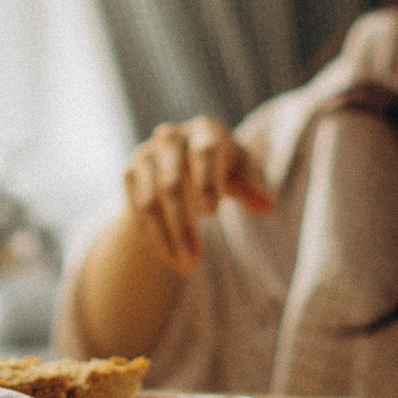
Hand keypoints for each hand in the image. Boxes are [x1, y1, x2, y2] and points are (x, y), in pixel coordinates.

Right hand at [122, 117, 275, 273]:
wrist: (187, 159)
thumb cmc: (225, 167)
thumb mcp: (245, 174)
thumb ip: (255, 188)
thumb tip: (266, 205)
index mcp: (206, 131)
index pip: (205, 154)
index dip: (207, 181)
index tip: (212, 213)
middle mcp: (171, 137)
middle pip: (171, 184)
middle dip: (182, 225)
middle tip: (195, 260)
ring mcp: (147, 154)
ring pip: (151, 202)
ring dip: (167, 238)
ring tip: (186, 267)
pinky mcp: (131, 172)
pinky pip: (137, 210)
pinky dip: (154, 237)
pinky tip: (172, 258)